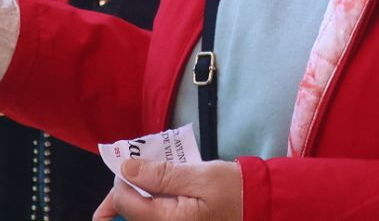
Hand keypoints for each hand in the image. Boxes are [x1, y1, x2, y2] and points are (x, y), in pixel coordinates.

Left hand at [93, 159, 242, 220]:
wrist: (256, 207)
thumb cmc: (233, 191)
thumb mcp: (200, 175)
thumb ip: (162, 174)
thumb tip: (126, 169)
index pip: (123, 201)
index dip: (122, 178)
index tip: (135, 162)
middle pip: (125, 212)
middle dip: (126, 189)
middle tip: (138, 169)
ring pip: (137, 214)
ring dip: (138, 194)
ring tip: (153, 175)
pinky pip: (152, 215)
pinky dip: (151, 201)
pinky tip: (162, 187)